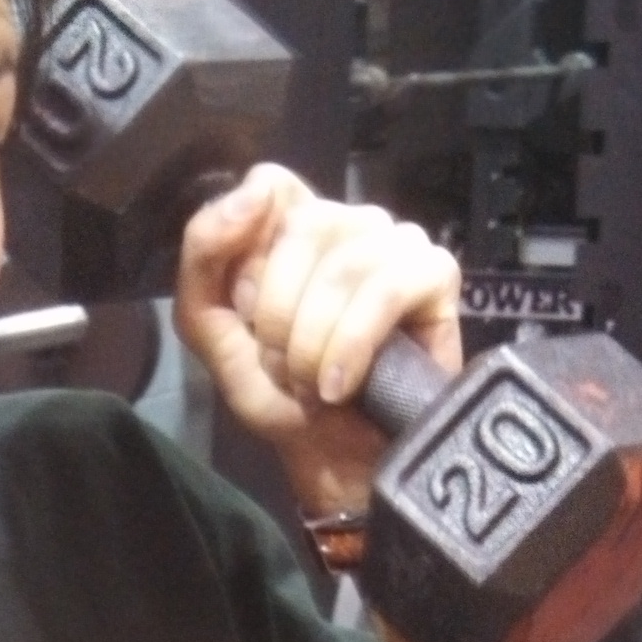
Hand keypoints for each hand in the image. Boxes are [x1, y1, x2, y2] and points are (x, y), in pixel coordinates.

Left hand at [174, 167, 462, 519]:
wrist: (332, 458)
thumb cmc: (280, 395)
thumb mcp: (213, 331)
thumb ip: (204, 257)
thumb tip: (251, 192)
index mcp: (294, 224)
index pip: (272, 183)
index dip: (249, 241)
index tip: (247, 306)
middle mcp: (348, 222)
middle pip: (303, 226)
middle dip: (279, 315)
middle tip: (285, 364)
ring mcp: (396, 243)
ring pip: (344, 263)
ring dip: (313, 341)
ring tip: (315, 383)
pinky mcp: (436, 274)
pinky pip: (388, 288)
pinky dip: (354, 343)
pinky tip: (343, 384)